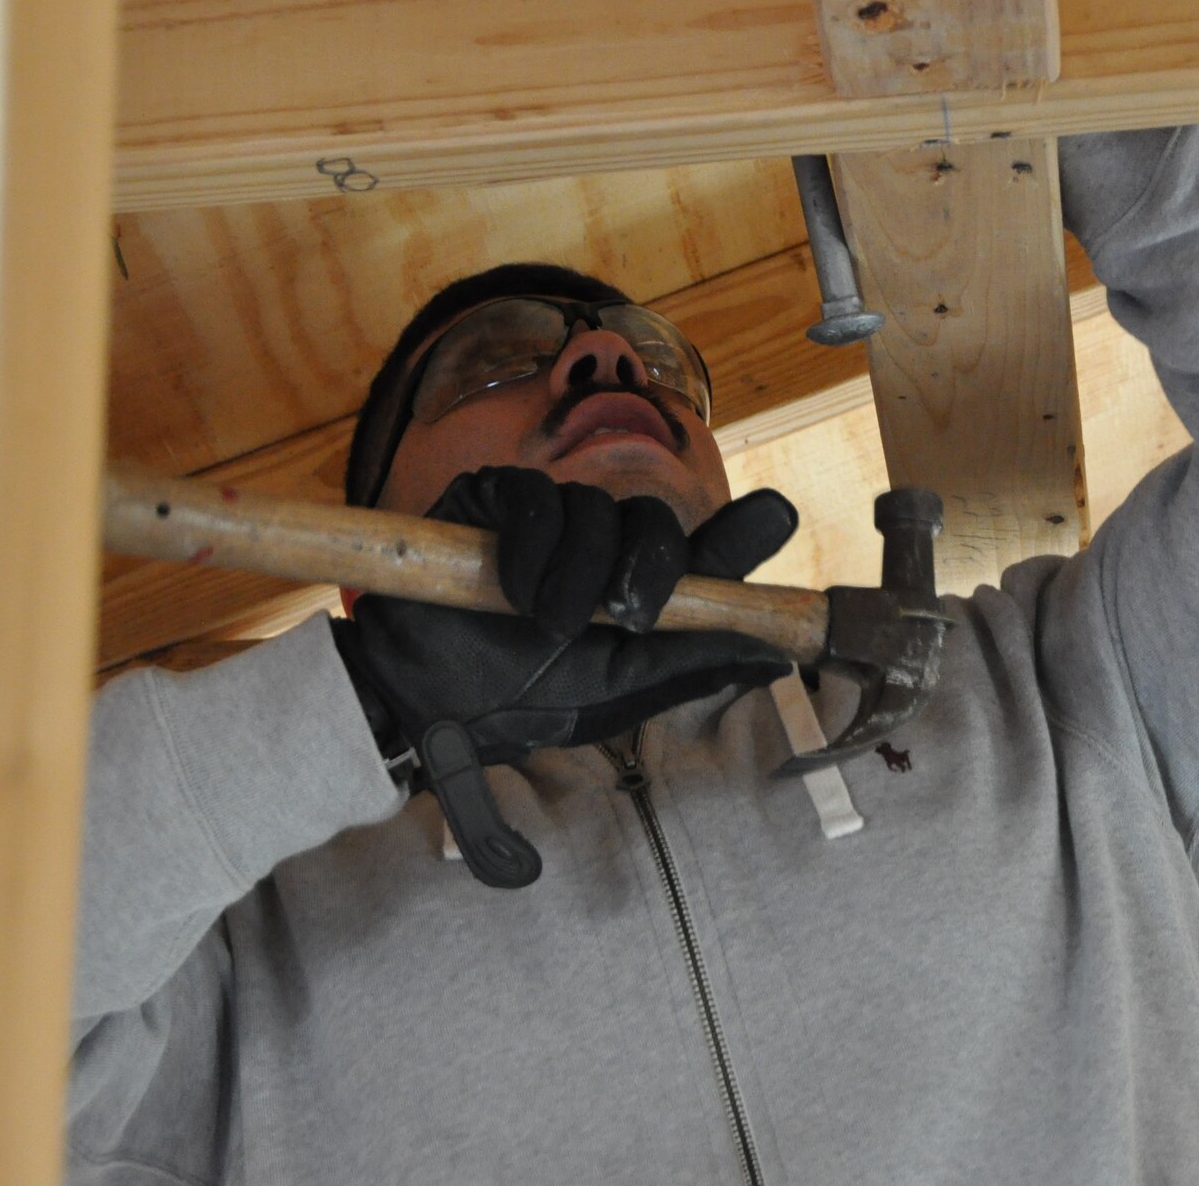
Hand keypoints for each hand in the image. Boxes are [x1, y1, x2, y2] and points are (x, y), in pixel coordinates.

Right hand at [332, 467, 796, 885]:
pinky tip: (512, 586)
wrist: (420, 699)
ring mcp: (550, 519)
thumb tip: (773, 657)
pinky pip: (536, 498)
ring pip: (595, 509)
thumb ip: (689, 664)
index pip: (705, 552)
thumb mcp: (615, 693)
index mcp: (639, 596)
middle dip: (649, 564)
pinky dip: (534, 545)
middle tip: (624, 614)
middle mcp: (603, 550)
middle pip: (655, 519)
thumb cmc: (518, 701)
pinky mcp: (497, 499)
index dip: (745, 531)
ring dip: (578, 573)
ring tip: (544, 624)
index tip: (778, 515)